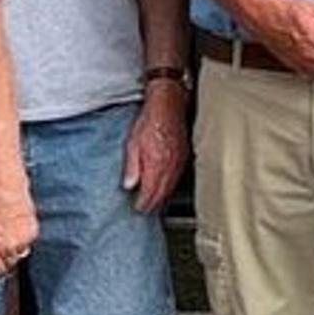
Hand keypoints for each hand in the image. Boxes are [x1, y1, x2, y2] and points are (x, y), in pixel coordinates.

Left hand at [0, 180, 37, 275]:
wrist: (5, 191)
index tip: (0, 266)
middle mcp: (7, 248)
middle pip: (11, 262)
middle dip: (9, 258)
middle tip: (8, 249)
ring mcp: (21, 241)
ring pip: (22, 252)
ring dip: (19, 247)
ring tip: (15, 237)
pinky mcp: (32, 233)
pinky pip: (30, 241)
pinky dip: (27, 236)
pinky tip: (22, 227)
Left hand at [123, 86, 189, 212]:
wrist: (168, 105)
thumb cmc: (149, 120)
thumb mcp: (132, 143)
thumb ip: (132, 167)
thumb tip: (129, 185)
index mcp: (156, 165)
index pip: (150, 193)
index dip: (143, 204)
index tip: (137, 208)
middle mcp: (170, 167)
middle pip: (162, 194)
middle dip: (152, 204)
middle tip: (144, 209)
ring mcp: (179, 162)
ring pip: (171, 187)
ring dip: (162, 197)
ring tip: (153, 202)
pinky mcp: (184, 156)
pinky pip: (177, 177)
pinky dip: (170, 186)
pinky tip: (164, 186)